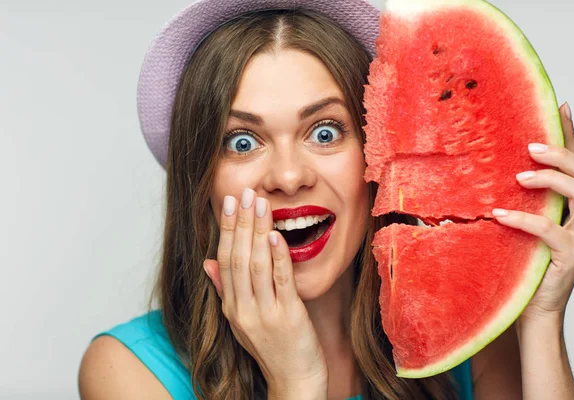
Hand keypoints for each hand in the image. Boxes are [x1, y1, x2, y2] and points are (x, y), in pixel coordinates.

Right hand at [203, 189, 327, 396]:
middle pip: (238, 258)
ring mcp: (264, 314)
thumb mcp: (241, 321)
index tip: (229, 203)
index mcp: (231, 307)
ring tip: (260, 205)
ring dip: (258, 232)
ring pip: (256, 265)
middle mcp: (243, 309)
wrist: (294, 381)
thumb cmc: (272, 348)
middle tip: (244, 193)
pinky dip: (277, 257)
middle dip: (241, 223)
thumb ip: (226, 290)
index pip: (224, 259)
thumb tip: (208, 262)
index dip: (226, 229)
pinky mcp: (288, 317)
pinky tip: (277, 235)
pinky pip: (280, 282)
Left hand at [491, 103, 573, 322]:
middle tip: (530, 146)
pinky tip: (500, 215)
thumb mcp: (527, 223)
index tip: (562, 105)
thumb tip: (504, 167)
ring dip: (551, 179)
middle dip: (562, 154)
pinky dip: (525, 219)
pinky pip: (551, 229)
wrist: (534, 306)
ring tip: (519, 177)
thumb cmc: (528, 262)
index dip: (572, 135)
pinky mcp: (571, 256)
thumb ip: (527, 198)